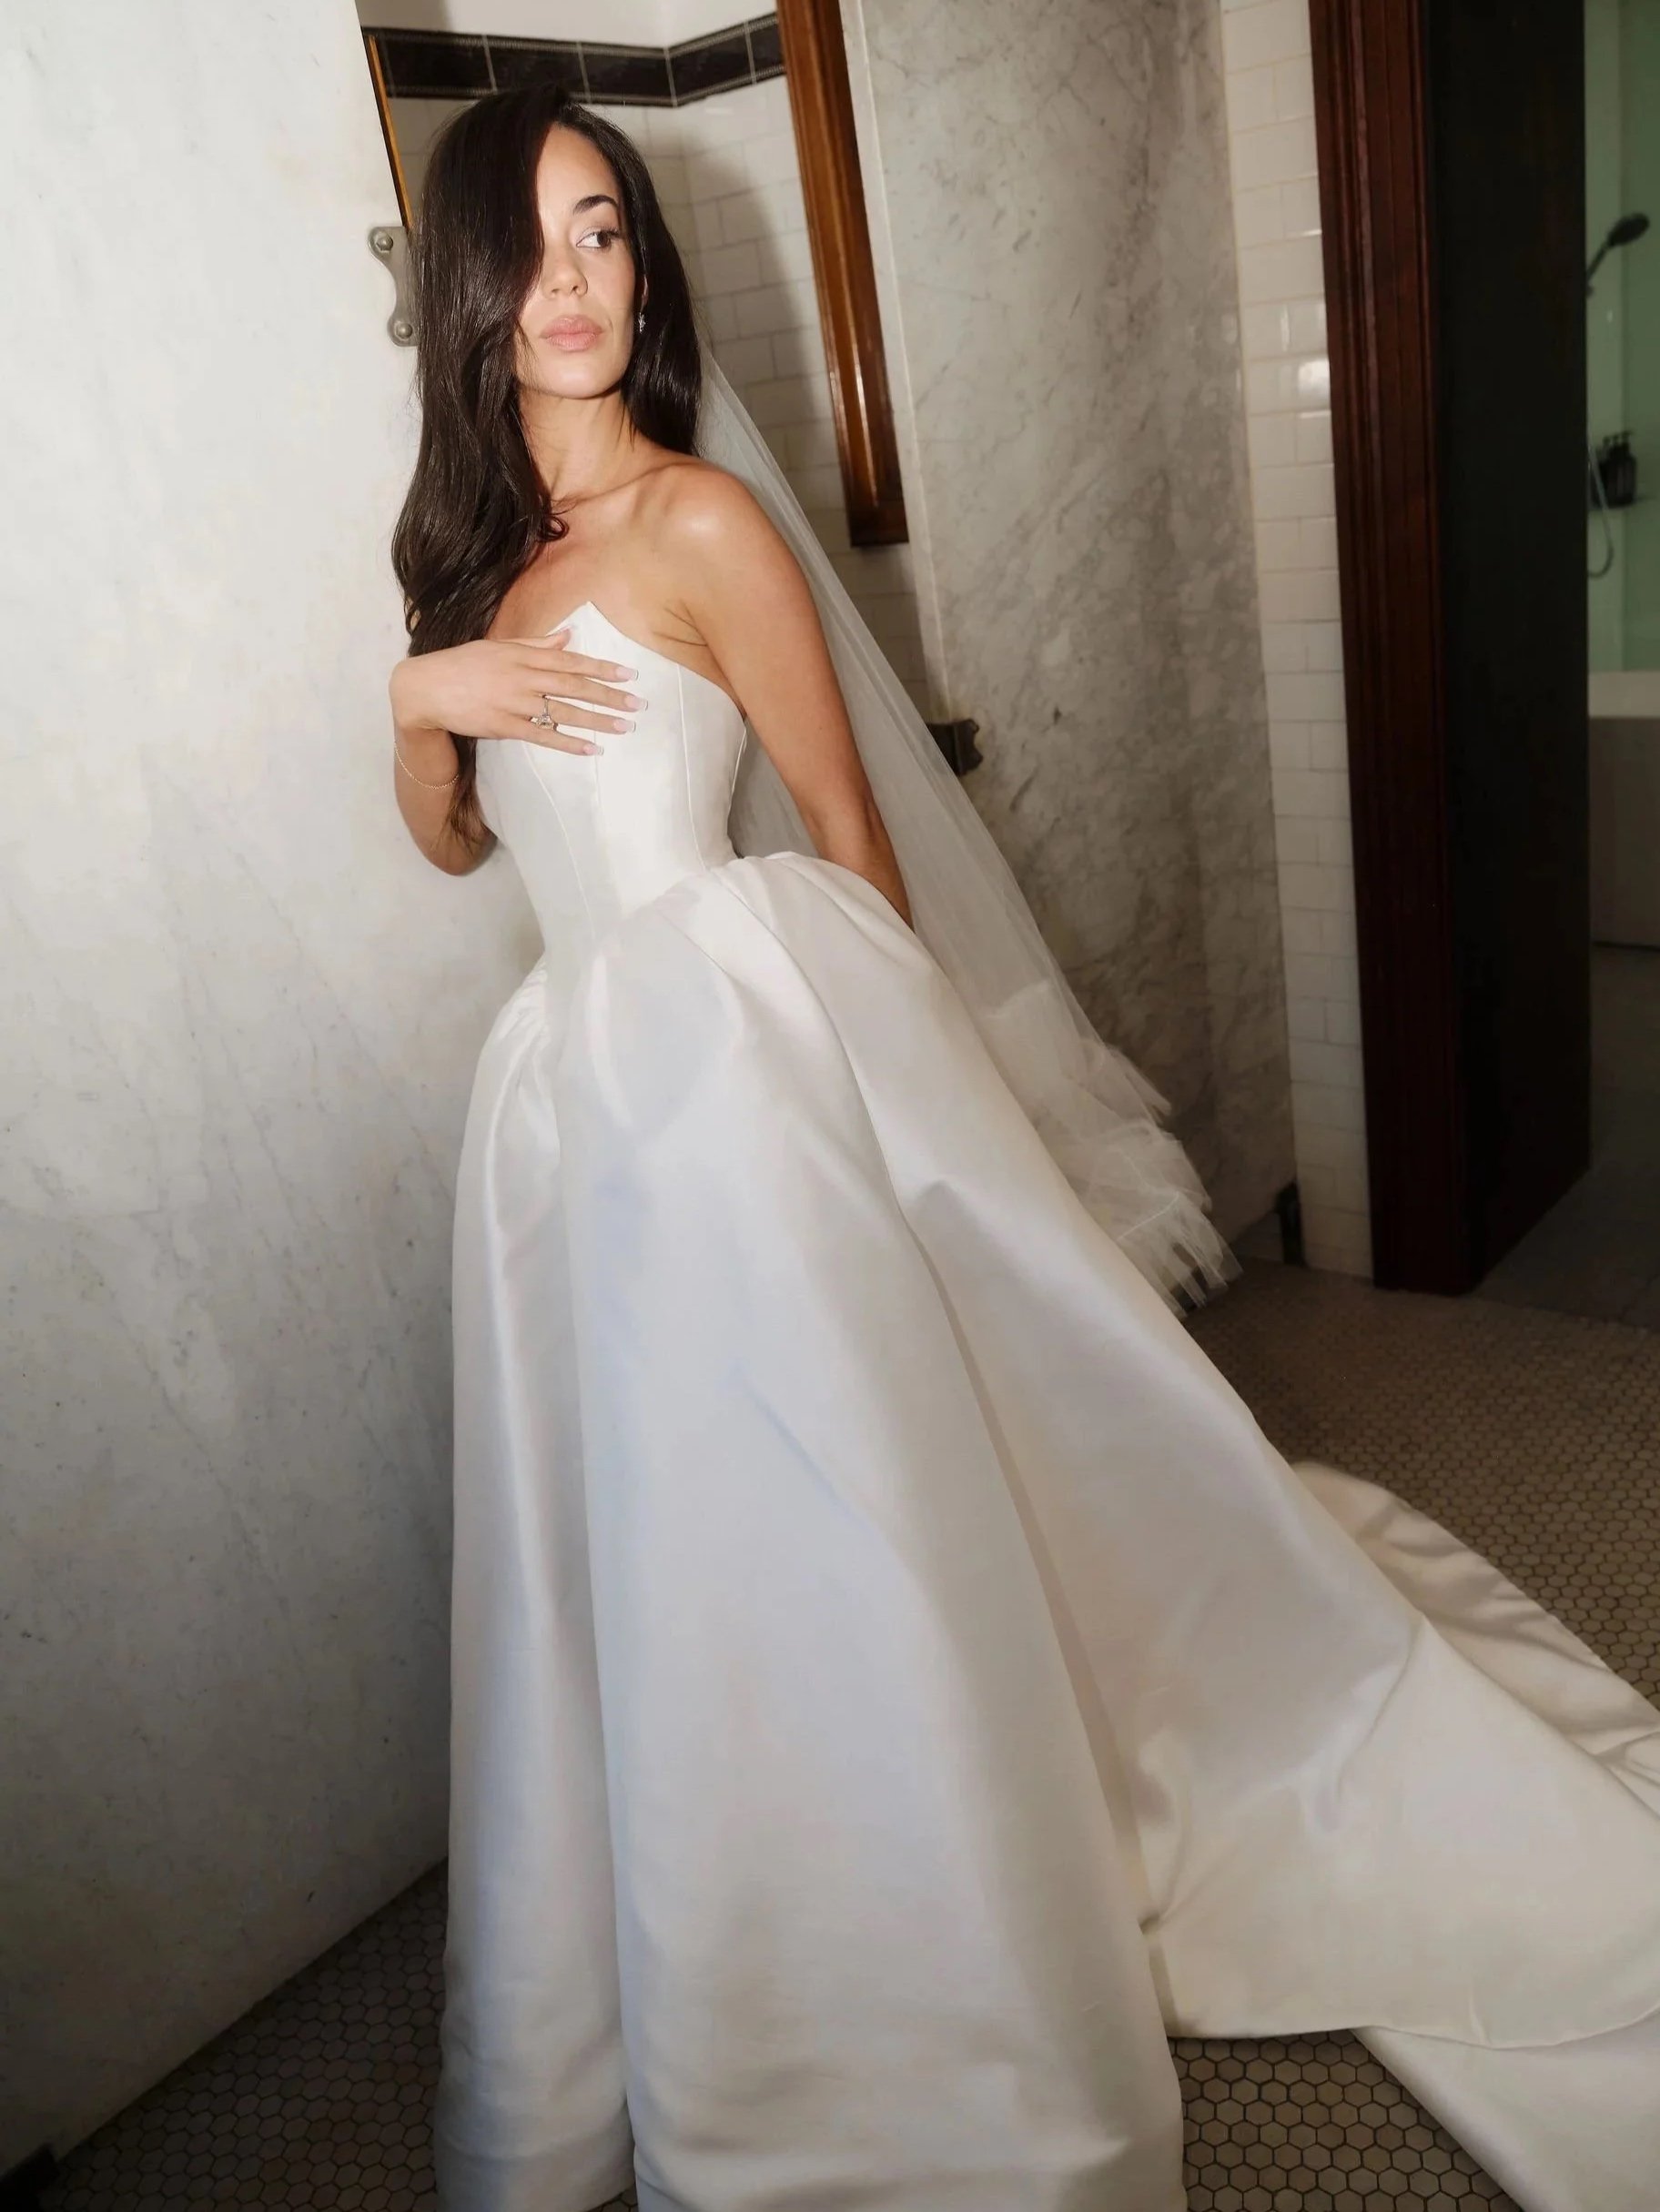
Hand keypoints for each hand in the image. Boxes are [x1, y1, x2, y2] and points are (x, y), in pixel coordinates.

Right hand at [389, 628, 643, 755]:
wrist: (425, 688)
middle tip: (639, 702)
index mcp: (523, 656)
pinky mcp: (505, 726)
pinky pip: (543, 736)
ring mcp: (515, 703)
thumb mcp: (499, 646)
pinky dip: (569, 742)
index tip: (629, 674)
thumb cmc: (462, 664)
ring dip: (597, 720)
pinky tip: (592, 749)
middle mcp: (523, 678)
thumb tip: (568, 636)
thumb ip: (535, 643)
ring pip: (564, 711)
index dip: (602, 668)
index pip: (571, 661)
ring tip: (625, 726)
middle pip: (574, 686)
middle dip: (609, 695)